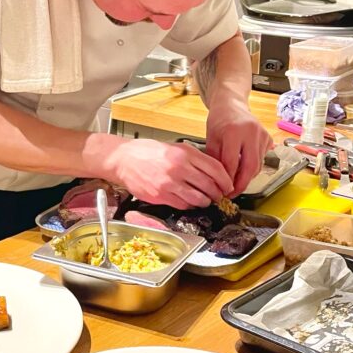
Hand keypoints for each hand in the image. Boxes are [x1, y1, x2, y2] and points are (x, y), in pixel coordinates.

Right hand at [112, 138, 232, 208]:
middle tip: (218, 195)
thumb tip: (214, 171)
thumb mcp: (175, 147)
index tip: (228, 185)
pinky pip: (183, 205)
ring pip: (198, 199)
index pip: (215, 169)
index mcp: (185, 154)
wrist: (124, 159)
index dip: (225, 180)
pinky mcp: (161, 195)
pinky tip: (189, 201)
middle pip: (209, 186)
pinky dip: (190, 205)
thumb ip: (194, 158)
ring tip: (205, 200)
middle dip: (218, 193)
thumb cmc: (149, 152)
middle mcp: (179, 168)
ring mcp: (169, 183)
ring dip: (205, 201)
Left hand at [206, 100, 272, 196]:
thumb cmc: (219, 121)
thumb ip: (215, 160)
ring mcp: (262, 135)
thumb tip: (218, 183)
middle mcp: (251, 132)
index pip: (232, 163)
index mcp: (234, 131)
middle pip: (250, 167)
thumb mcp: (211, 139)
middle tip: (232, 194)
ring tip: (235, 183)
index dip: (227, 180)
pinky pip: (262, 160)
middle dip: (241, 184)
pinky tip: (243, 170)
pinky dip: (252, 168)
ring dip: (247, 177)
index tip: (222, 190)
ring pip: (257, 166)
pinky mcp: (268, 138)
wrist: (232, 105)